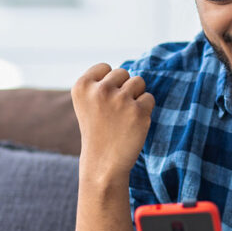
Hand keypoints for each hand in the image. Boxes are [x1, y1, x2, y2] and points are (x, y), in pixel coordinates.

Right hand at [71, 63, 154, 179]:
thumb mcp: (87, 103)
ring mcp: (120, 100)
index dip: (108, 83)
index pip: (105, 67)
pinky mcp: (139, 111)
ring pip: (139, 81)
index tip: (103, 101)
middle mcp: (100, 90)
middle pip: (123, 72)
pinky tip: (133, 123)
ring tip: (124, 116)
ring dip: (136, 96)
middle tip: (115, 111)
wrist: (103, 163)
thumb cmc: (98, 130)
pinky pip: (149, 98)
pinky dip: (145, 109)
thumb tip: (129, 69)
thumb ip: (100, 82)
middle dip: (123, 88)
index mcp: (82, 86)